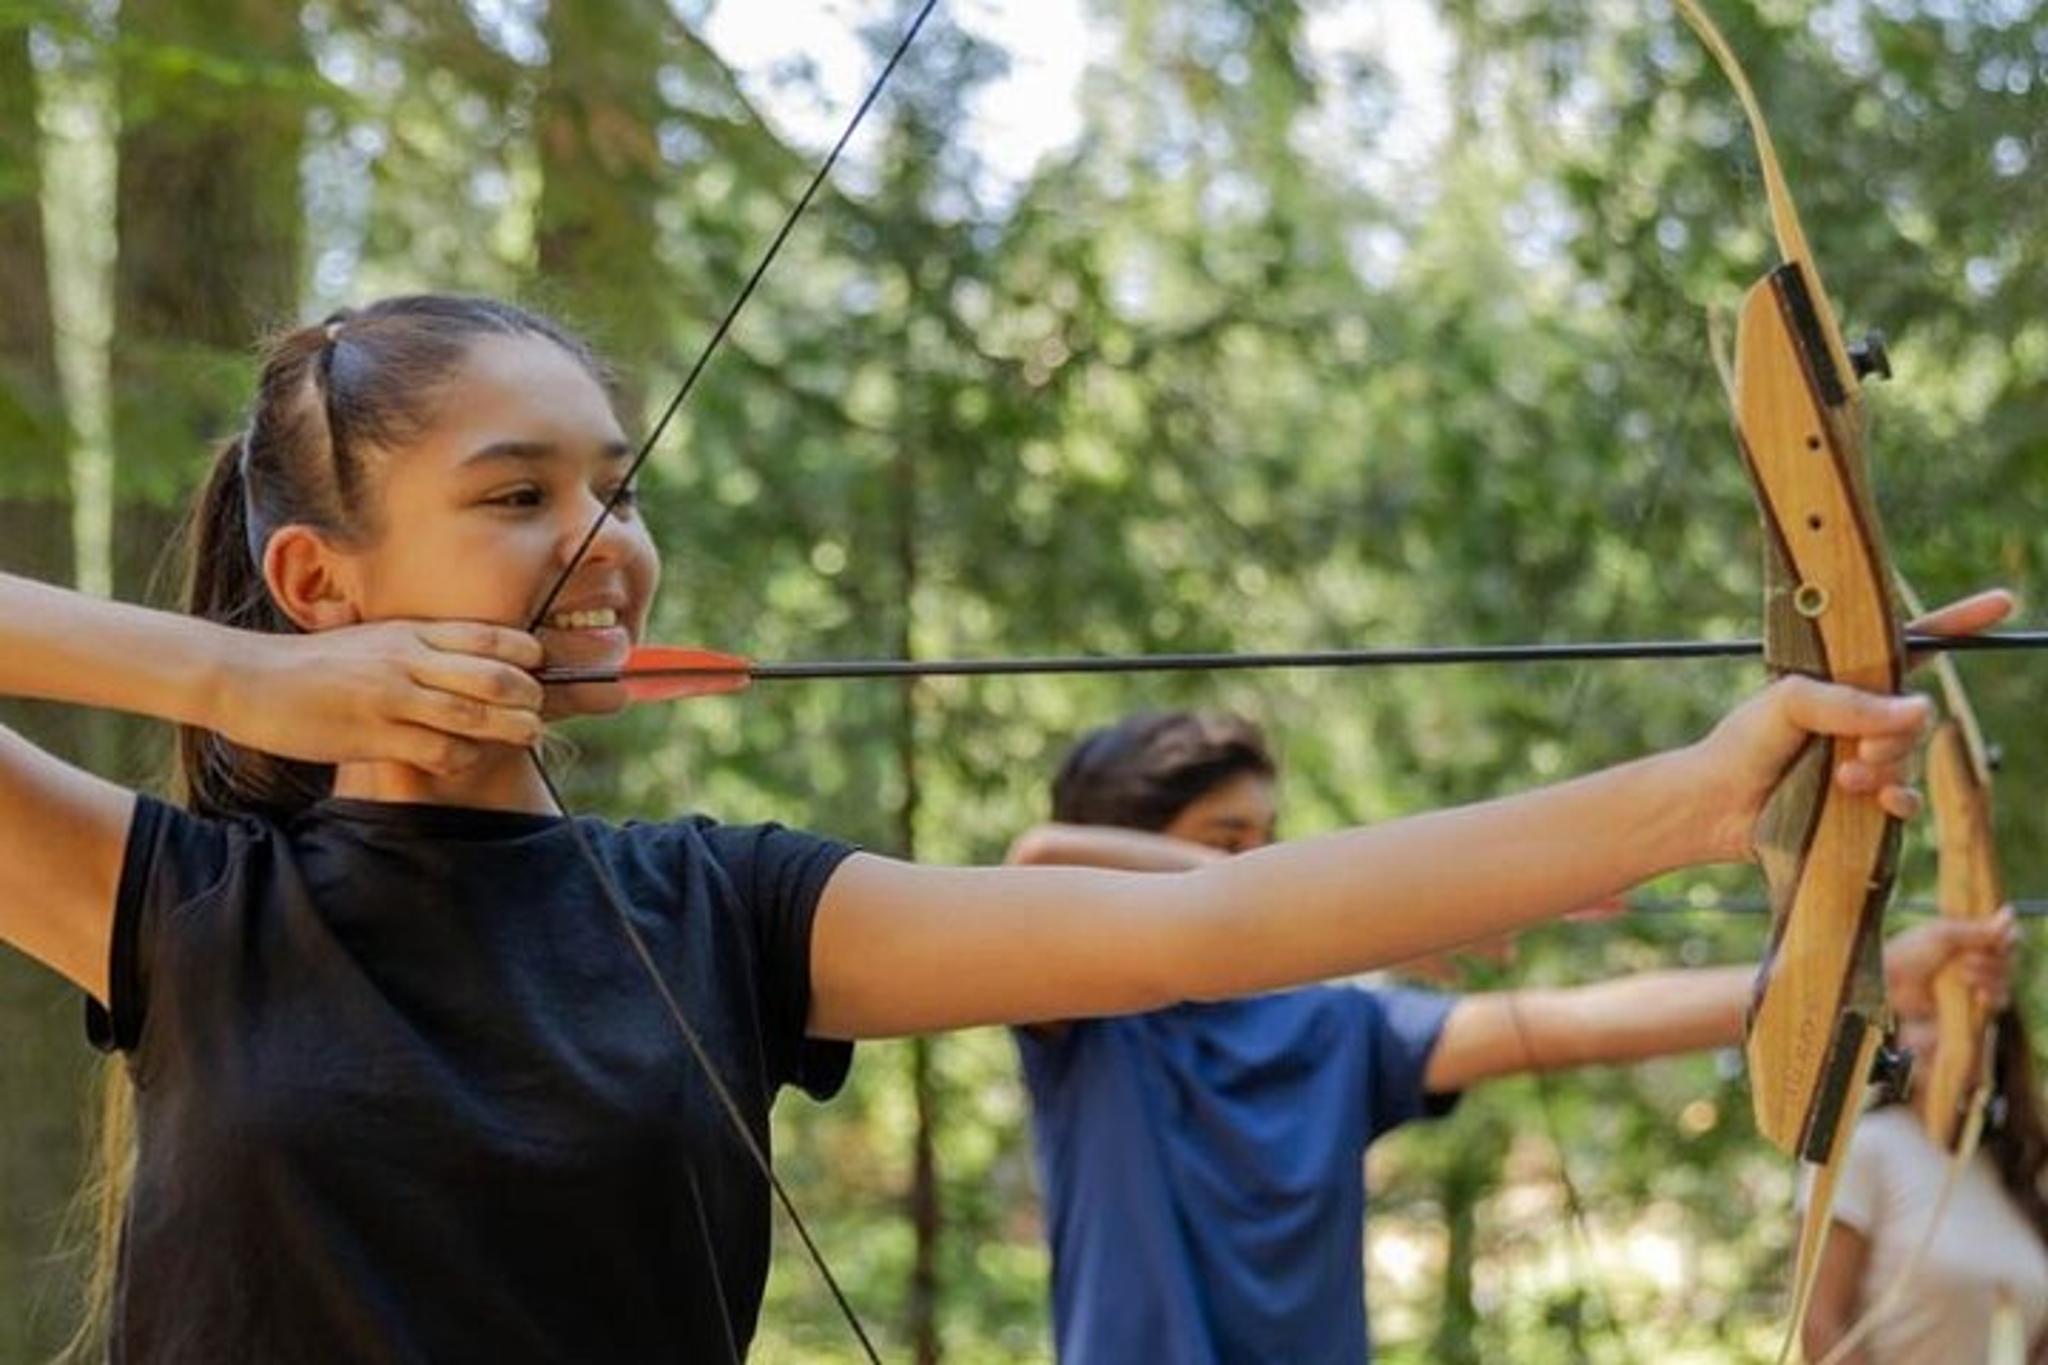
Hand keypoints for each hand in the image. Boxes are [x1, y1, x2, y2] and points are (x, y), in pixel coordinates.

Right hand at [217, 621, 545, 775]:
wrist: (245, 677)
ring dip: (511, 730)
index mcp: (410, 632)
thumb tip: (468, 666)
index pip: (490, 635)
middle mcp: (407, 659)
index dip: (526, 655)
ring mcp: (391, 697)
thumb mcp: (373, 640)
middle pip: (495, 675)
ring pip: (474, 714)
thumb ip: (419, 650)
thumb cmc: (314, 665)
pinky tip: (462, 757)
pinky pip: (437, 749)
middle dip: (530, 697)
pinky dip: (462, 756)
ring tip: (529, 736)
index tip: (539, 672)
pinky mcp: (372, 735)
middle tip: (539, 713)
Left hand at [1686, 587, 2013, 863]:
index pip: (1910, 644)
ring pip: (1910, 755)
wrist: (1715, 804)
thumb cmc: (1744, 742)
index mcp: (1846, 678)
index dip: (1956, 623)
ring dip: (1885, 766)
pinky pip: (1907, 798)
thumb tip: (1921, 710)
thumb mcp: (1789, 703)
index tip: (2001, 604)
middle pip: (1915, 712)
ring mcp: (1865, 757)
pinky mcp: (1864, 801)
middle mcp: (1861, 715)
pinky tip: (1880, 801)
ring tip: (1844, 777)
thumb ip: (1850, 703)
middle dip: (1895, 730)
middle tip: (1858, 748)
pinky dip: (1900, 799)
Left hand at [1884, 907, 2018, 1017]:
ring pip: (2004, 979)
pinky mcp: (1973, 1005)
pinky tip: (1977, 995)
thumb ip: (1978, 928)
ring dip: (1990, 976)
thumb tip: (2010, 913)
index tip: (1997, 940)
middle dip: (1994, 958)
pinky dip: (1992, 996)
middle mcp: (1975, 958)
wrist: (1890, 985)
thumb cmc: (1910, 953)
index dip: (2006, 939)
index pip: (2005, 936)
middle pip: (2008, 958)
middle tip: (1968, 960)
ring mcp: (1975, 982)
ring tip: (1964, 975)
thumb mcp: (1944, 934)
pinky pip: (1999, 1001)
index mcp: (1968, 937)